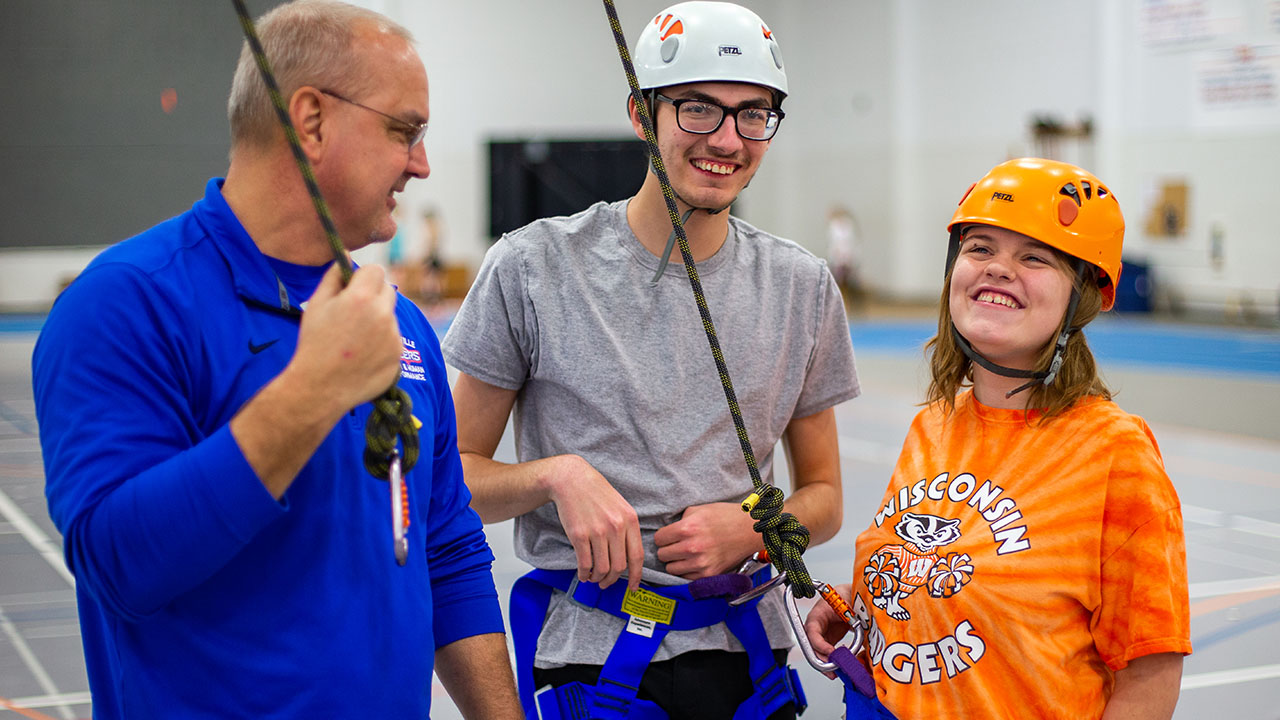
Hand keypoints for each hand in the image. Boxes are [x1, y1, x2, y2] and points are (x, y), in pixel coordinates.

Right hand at [292, 263, 401, 409]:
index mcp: (362, 298)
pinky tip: (361, 354)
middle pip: (387, 290)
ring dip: (378, 319)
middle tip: (353, 312)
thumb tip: (346, 256)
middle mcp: (383, 315)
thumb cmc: (314, 343)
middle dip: (373, 295)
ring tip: (354, 338)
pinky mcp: (398, 355)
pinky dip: (382, 342)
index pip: (376, 270)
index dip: (363, 277)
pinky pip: (393, 339)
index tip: (353, 286)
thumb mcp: (316, 304)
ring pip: (390, 316)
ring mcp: (394, 337)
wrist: (321, 387)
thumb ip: (333, 276)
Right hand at [548, 455, 643, 591]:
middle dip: (612, 580)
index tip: (632, 587)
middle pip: (619, 566)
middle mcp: (616, 527)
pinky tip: (583, 574)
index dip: (635, 576)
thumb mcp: (620, 506)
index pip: (637, 556)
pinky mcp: (579, 535)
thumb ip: (627, 529)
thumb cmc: (596, 493)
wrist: (571, 479)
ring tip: (593, 578)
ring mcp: (597, 531)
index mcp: (630, 520)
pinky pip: (584, 563)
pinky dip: (584, 574)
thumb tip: (629, 558)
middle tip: (606, 583)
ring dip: (597, 579)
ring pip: (602, 568)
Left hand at [653, 502, 756, 578]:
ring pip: (671, 569)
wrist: (750, 530)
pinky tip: (695, 562)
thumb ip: (681, 520)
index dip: (663, 536)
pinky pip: (686, 577)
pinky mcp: (709, 574)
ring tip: (686, 554)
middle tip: (677, 545)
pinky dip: (688, 571)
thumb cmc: (726, 517)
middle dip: (668, 549)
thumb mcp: (699, 510)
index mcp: (687, 528)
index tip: (669, 536)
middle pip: (662, 555)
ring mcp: (700, 563)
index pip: (659, 539)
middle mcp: (692, 548)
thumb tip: (668, 531)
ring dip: (676, 562)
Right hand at [804, 582, 852, 678]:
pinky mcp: (829, 640)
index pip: (812, 631)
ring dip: (827, 664)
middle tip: (834, 671)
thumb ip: (857, 621)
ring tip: (839, 672)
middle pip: (812, 646)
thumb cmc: (850, 596)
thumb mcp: (853, 606)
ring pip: (818, 652)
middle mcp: (817, 625)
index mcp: (818, 613)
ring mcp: (822, 634)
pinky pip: (827, 653)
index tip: (832, 653)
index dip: (819, 644)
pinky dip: (834, 661)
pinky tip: (843, 665)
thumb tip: (867, 637)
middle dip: (821, 660)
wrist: (852, 595)